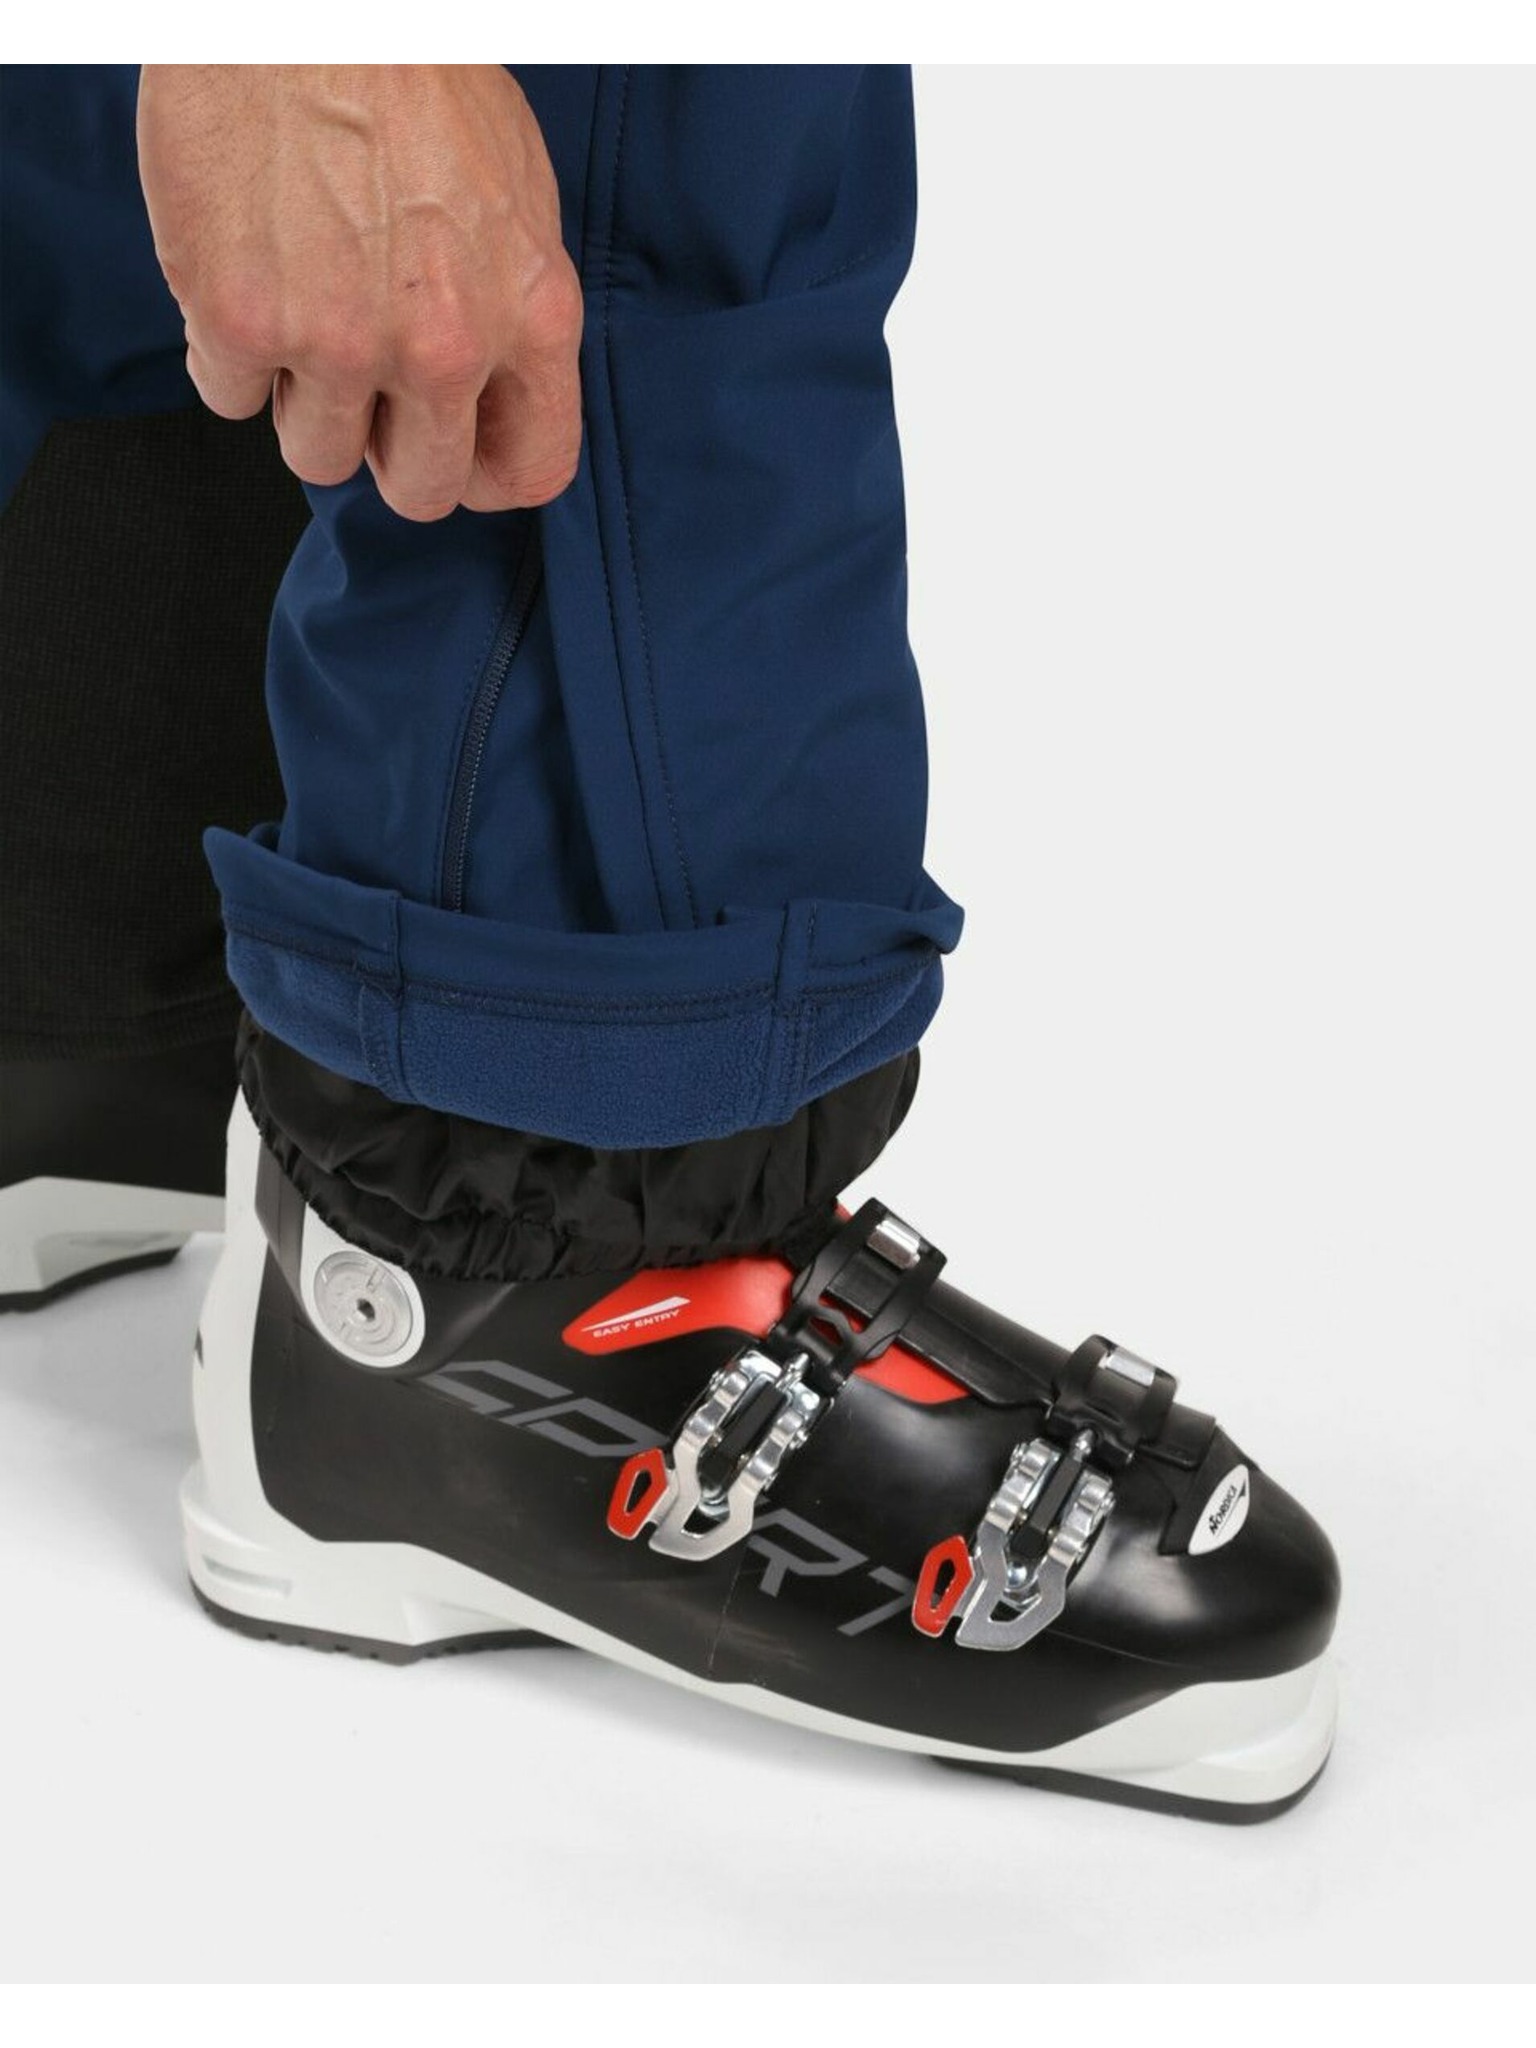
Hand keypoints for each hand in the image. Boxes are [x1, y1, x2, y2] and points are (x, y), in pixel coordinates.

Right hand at [137, 65, 582, 518]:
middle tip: (362, 387)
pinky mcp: (237, 320)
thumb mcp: (513, 200)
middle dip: (387, 450)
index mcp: (530, 318)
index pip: (529, 472)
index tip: (453, 455)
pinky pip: (226, 395)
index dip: (482, 475)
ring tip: (301, 307)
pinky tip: (243, 272)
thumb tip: (489, 396)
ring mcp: (338, 341)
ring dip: (302, 400)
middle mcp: (442, 347)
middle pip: (419, 491)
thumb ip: (508, 313)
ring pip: (316, 456)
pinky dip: (225, 350)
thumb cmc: (412, 72)